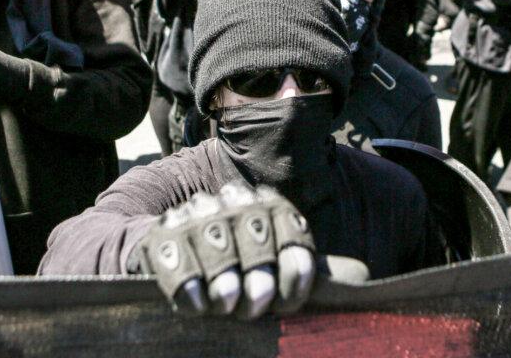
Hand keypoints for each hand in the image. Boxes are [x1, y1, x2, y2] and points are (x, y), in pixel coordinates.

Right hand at [132, 182, 315, 318]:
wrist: (168, 246)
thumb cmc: (231, 268)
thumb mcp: (267, 266)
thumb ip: (296, 271)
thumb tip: (347, 289)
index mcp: (268, 205)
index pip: (293, 234)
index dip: (295, 274)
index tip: (286, 302)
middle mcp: (234, 201)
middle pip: (259, 242)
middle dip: (259, 286)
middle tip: (252, 309)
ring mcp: (197, 214)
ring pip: (221, 251)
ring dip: (226, 289)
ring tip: (224, 307)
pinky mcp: (162, 233)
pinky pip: (177, 262)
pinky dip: (190, 289)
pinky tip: (197, 306)